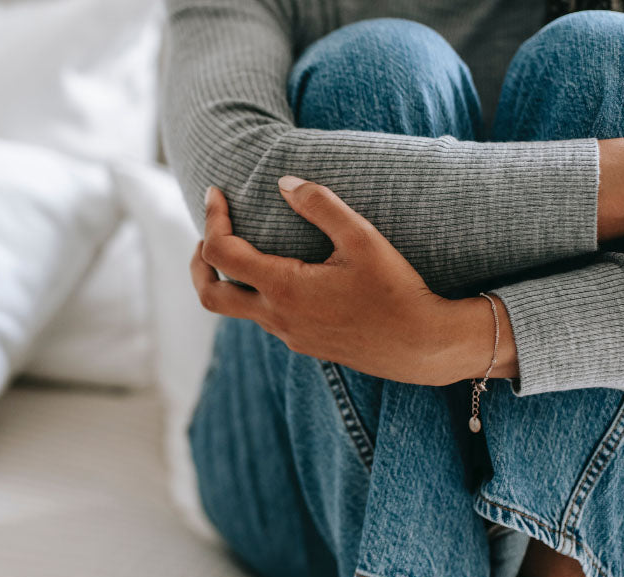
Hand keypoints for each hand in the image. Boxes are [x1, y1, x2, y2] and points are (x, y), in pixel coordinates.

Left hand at [190, 176, 517, 385]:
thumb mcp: (362, 238)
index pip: (221, 253)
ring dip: (230, 277)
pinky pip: (265, 318)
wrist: (424, 346)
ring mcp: (289, 335)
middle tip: (207, 233)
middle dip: (199, 261)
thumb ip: (320, 205)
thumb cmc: (396, 290)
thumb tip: (284, 182)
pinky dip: (256, 293)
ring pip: (237, 309)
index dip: (212, 219)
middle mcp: (277, 317)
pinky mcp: (305, 344)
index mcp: (284, 288)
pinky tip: (281, 274)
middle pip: (209, 295)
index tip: (216, 194)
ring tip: (243, 247)